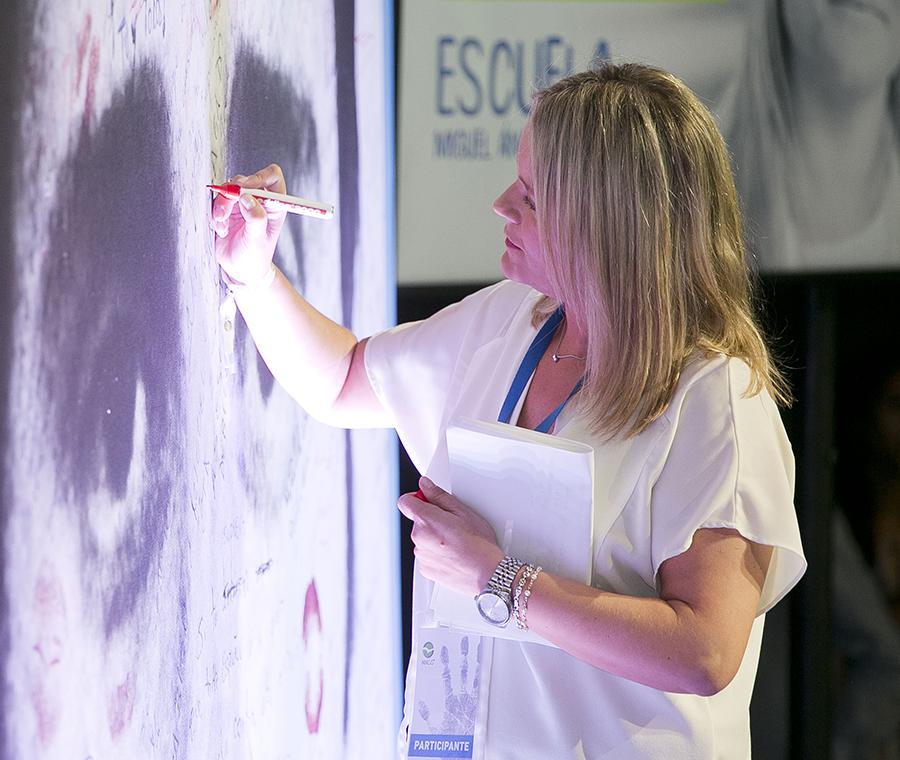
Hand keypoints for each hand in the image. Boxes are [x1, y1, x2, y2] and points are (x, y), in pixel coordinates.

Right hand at [210, 163, 286, 285]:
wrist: (239, 270)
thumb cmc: (254, 258)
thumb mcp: (257, 240)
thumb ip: (255, 218)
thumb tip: (247, 197)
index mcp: (274, 205)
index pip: (272, 176)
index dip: (258, 176)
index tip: (244, 188)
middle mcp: (259, 201)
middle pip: (244, 180)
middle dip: (231, 193)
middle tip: (224, 209)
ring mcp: (242, 204)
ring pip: (228, 189)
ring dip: (221, 206)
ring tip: (222, 226)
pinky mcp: (227, 209)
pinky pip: (217, 200)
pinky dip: (215, 214)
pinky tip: (220, 229)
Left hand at [397, 477, 503, 595]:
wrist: (486, 573)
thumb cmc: (479, 544)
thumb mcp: (463, 512)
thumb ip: (439, 496)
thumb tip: (425, 485)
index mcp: (426, 520)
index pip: (405, 502)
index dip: (417, 498)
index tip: (428, 500)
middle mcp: (418, 538)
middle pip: (417, 521)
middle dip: (431, 519)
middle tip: (452, 524)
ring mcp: (421, 555)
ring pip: (422, 538)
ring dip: (433, 536)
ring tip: (455, 541)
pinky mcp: (425, 569)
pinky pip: (426, 554)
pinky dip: (435, 552)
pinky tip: (453, 553)